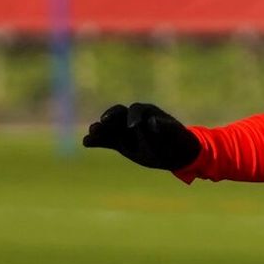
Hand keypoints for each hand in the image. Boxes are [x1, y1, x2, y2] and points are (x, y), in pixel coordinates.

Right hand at [82, 103, 201, 170]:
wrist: (176, 154)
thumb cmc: (177, 139)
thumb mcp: (173, 134)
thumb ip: (162, 127)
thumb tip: (152, 121)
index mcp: (147, 112)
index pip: (136, 110)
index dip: (133, 116)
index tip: (132, 126)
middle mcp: (133, 118)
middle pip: (117, 114)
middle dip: (110, 117)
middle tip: (104, 122)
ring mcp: (124, 130)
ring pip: (109, 127)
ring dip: (99, 129)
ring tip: (92, 134)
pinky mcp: (118, 142)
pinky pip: (105, 140)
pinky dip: (96, 141)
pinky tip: (86, 143)